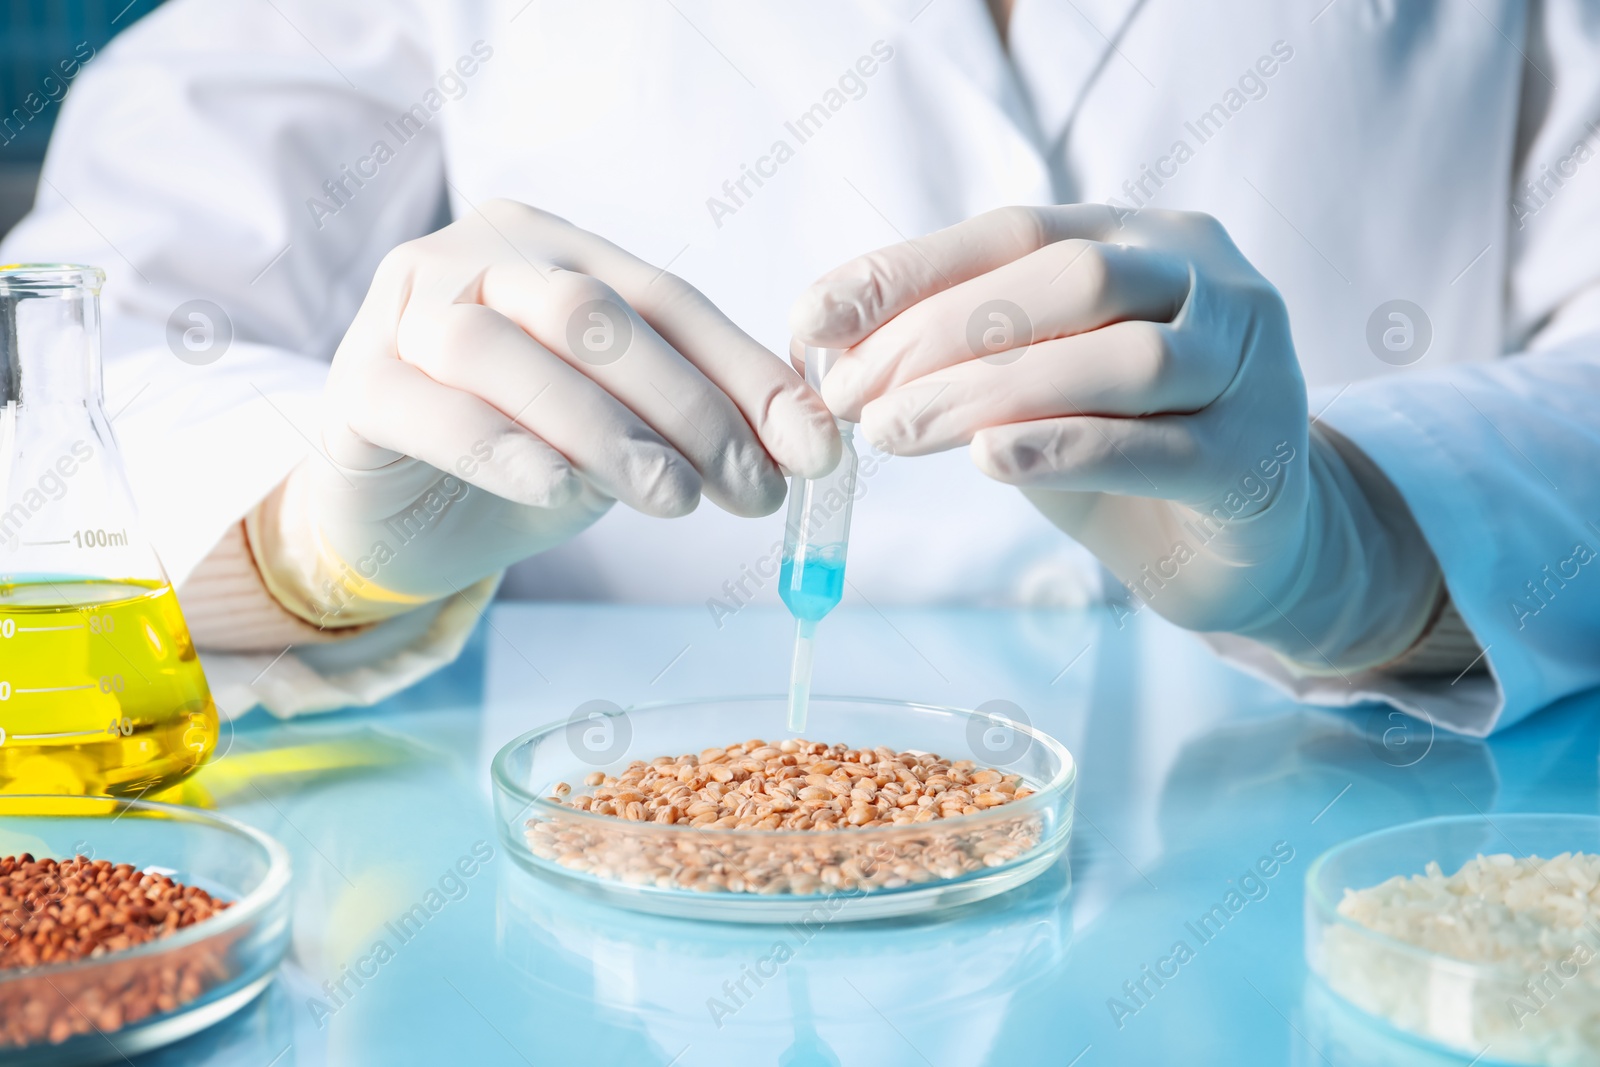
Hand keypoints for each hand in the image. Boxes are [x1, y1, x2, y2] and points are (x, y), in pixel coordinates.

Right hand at [258, 200, 838, 624]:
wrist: (389, 519)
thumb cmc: (518, 460)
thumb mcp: (620, 434)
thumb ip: (691, 420)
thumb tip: (805, 443)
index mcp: (553, 250)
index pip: (667, 300)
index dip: (747, 375)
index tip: (813, 450)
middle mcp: (476, 259)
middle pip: (594, 315)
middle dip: (688, 406)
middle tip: (746, 490)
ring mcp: (404, 313)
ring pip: (510, 349)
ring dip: (606, 428)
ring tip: (672, 500)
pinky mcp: (355, 386)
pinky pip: (430, 405)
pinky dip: (501, 446)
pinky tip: (557, 489)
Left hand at [790, 205, 1437, 667]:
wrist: (1254, 542)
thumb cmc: (1131, 446)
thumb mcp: (1041, 381)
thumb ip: (970, 352)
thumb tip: (835, 350)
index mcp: (1145, 241)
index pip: (1016, 231)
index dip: (908, 271)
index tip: (813, 319)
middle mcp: (1209, 282)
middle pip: (1070, 279)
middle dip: (941, 334)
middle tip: (853, 398)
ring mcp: (1250, 367)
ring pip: (1118, 359)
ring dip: (988, 392)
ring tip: (894, 433)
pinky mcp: (1257, 460)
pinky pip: (1157, 447)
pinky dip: (1063, 448)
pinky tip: (987, 461)